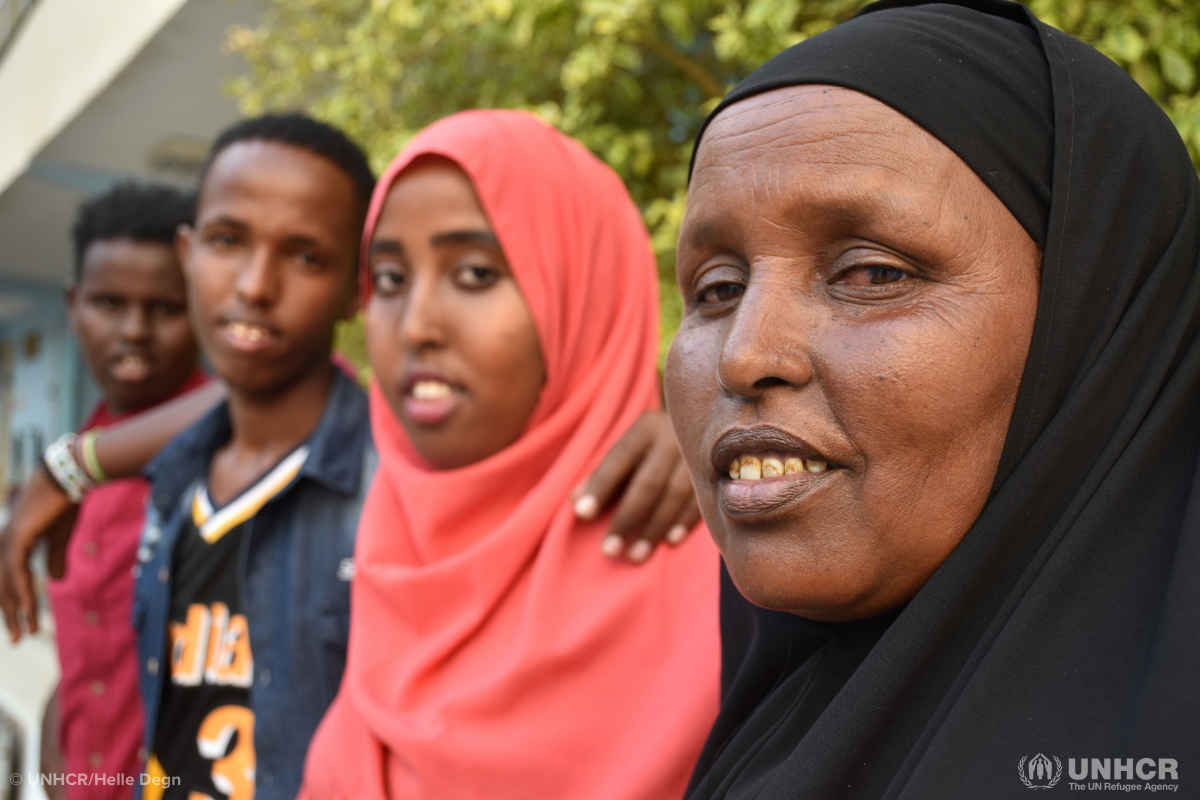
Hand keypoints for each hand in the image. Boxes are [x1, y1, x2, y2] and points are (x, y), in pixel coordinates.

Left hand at [0, 470, 78, 641]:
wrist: (68, 477)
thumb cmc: (65, 502)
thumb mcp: (60, 536)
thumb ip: (55, 558)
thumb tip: (54, 581)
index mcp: (14, 542)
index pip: (8, 580)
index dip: (15, 604)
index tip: (22, 626)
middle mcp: (5, 543)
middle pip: (3, 587)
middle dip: (11, 614)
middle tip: (18, 639)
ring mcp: (9, 541)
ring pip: (8, 585)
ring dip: (17, 611)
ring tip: (25, 633)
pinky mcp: (17, 539)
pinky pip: (16, 573)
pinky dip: (23, 593)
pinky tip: (29, 608)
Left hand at [571, 409, 700, 562]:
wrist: (706, 426)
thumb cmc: (652, 447)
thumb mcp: (627, 451)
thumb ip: (602, 475)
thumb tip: (575, 501)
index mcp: (645, 429)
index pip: (618, 458)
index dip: (600, 487)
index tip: (582, 514)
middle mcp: (673, 438)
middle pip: (648, 482)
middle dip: (627, 518)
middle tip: (609, 550)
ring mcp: (698, 456)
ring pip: (674, 495)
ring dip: (654, 528)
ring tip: (636, 555)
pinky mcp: (717, 474)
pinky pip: (701, 502)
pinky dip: (684, 523)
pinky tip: (670, 542)